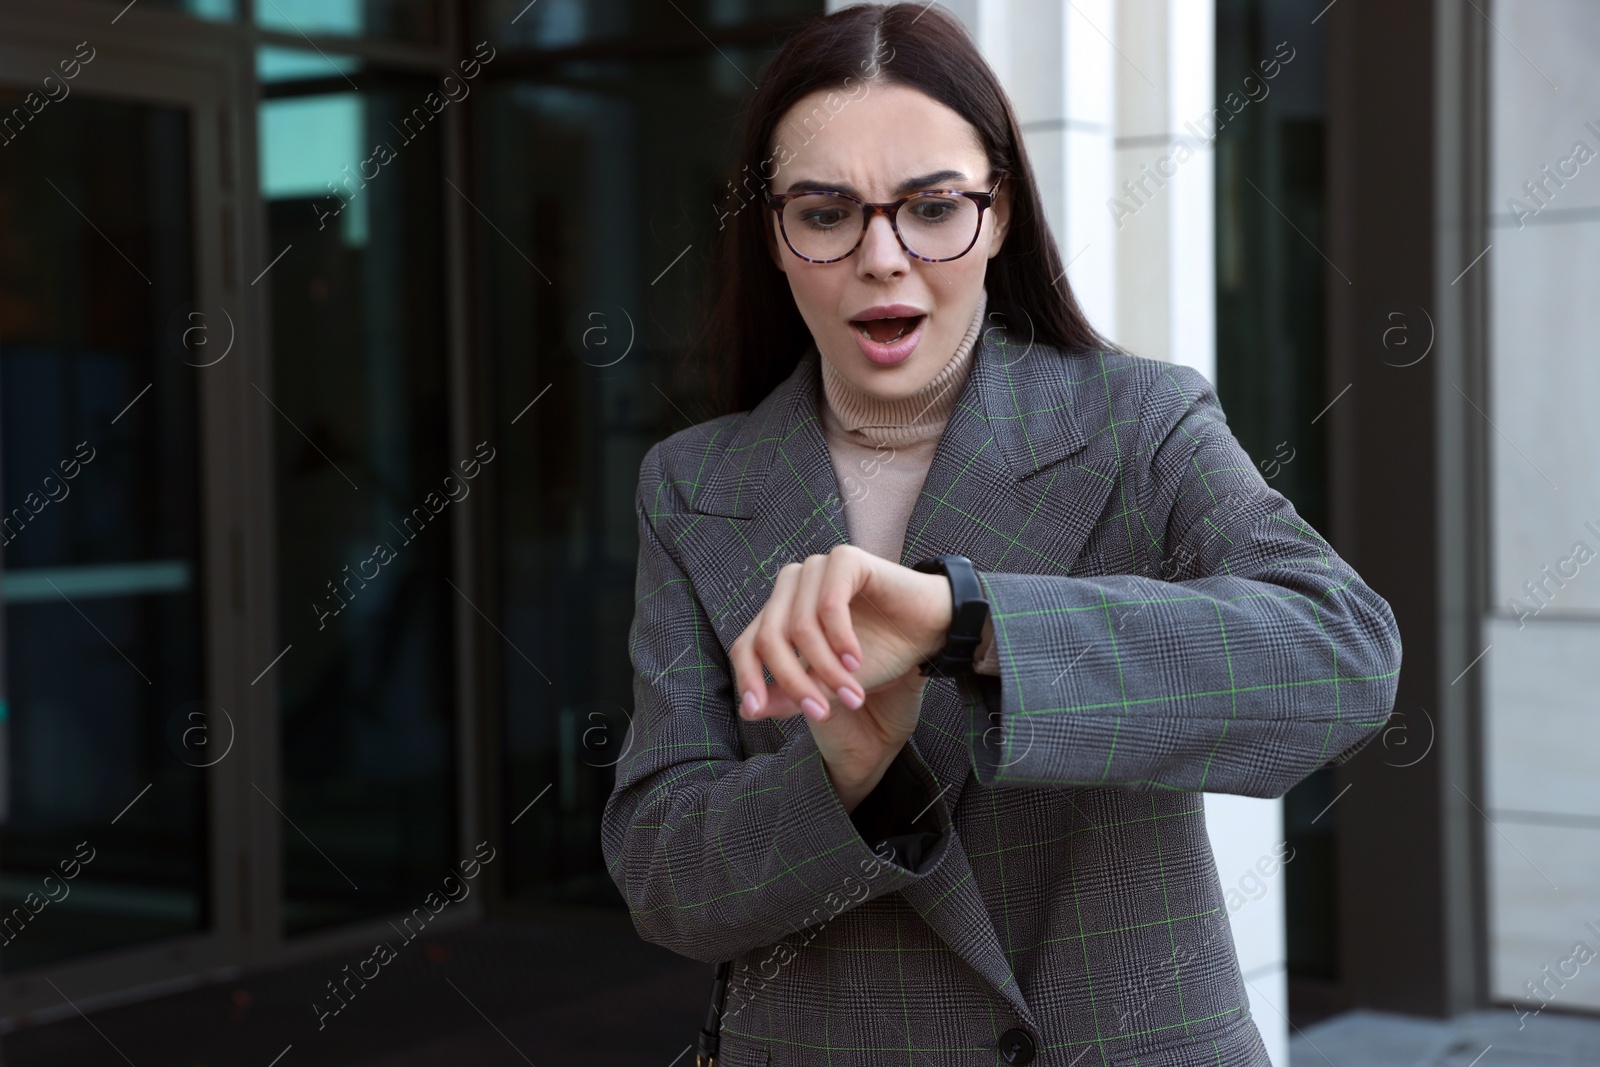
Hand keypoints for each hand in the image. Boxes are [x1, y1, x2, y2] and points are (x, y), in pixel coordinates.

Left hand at [727, 544, 952, 797]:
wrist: (930, 630)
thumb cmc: (881, 652)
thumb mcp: (830, 684)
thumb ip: (791, 694)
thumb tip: (747, 711)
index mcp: (781, 610)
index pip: (746, 644)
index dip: (748, 678)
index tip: (757, 712)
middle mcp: (792, 585)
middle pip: (769, 638)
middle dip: (793, 682)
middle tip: (820, 712)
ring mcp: (816, 568)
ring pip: (799, 626)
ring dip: (825, 668)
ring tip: (851, 692)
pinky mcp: (844, 559)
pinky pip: (829, 605)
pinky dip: (841, 640)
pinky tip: (857, 661)